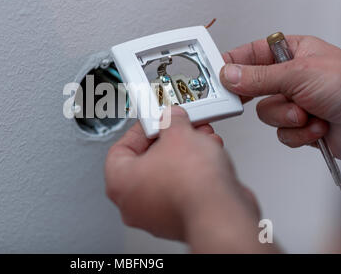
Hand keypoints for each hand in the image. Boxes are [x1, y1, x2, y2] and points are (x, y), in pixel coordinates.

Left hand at [105, 106, 276, 252]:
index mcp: (119, 184)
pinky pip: (183, 190)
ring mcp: (157, 216)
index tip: (156, 122)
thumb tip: (172, 119)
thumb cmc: (190, 185)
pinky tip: (210, 158)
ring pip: (168, 176)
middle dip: (170, 141)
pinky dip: (195, 174)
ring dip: (186, 155)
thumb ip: (171, 121)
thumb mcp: (177, 133)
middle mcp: (134, 204)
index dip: (140, 130)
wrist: (221, 213)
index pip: (120, 149)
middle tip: (182, 128)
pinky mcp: (181, 220)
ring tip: (202, 139)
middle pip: (147, 162)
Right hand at [220, 36, 340, 157]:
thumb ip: (259, 76)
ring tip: (306, 113)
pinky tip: (315, 126)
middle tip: (242, 99)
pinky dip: (297, 133)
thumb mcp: (299, 74)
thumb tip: (229, 74)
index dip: (233, 62)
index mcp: (294, 52)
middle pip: (254, 86)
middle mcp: (293, 77)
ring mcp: (297, 101)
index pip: (252, 53)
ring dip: (286, 117)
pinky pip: (281, 131)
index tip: (215, 72)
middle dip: (261, 97)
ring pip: (266, 113)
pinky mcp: (301, 125)